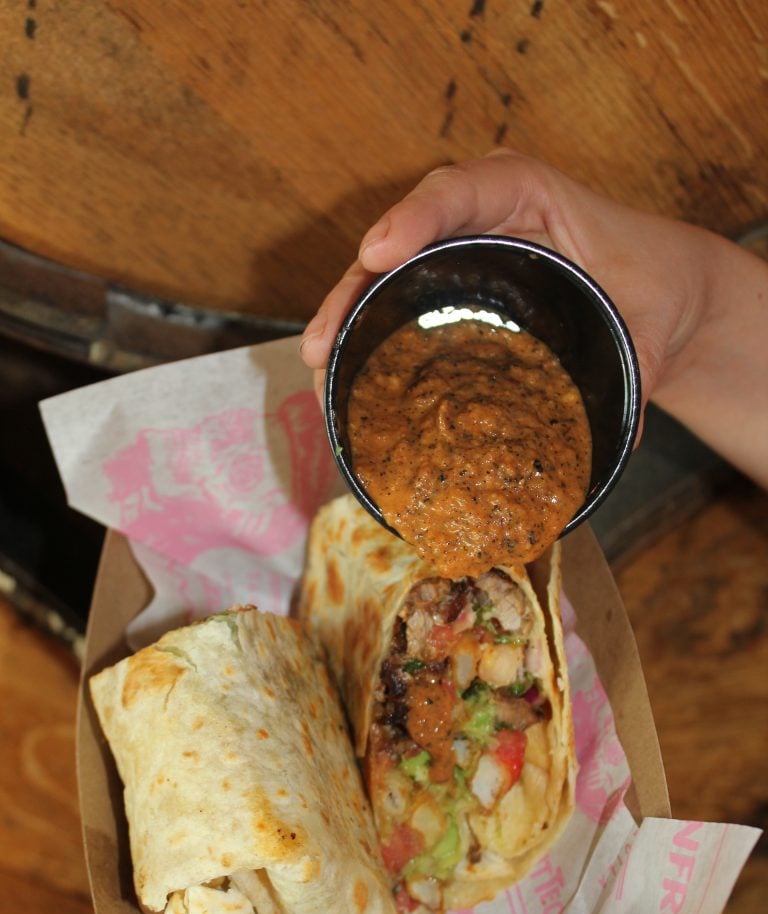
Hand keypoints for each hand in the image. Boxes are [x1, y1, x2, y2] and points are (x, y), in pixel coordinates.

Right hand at [300, 149, 767, 484]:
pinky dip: (372, 335)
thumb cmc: (655, 289)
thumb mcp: (650, 326)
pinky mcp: (453, 289)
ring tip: (318, 366)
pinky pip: (403, 301)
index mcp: (528, 194)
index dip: (415, 218)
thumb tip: (614, 444)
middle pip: (403, 241)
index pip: (459, 191)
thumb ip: (635, 372)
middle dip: (356, 289)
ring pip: (391, 276)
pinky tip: (346, 377)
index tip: (380, 254)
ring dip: (349, 318)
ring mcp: (460, 252)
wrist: (662, 293)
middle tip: (321, 343)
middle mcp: (482, 215)